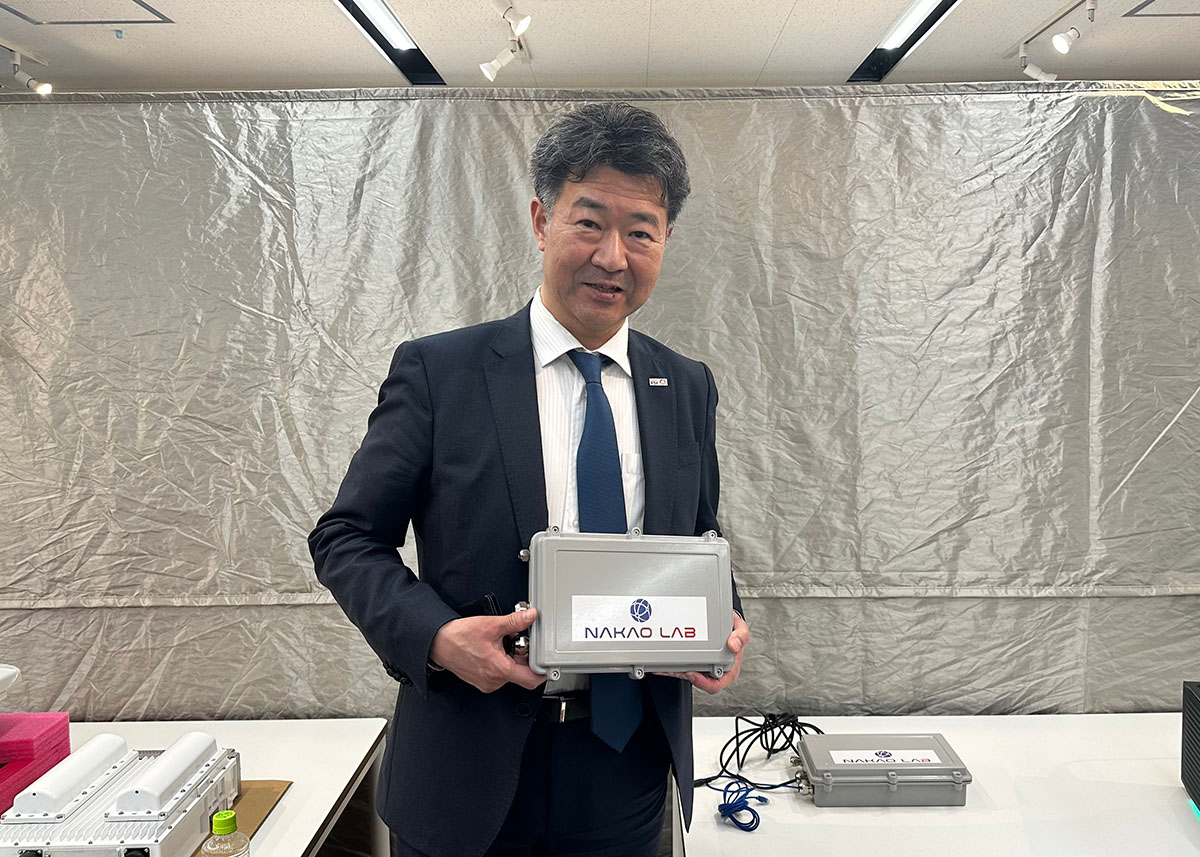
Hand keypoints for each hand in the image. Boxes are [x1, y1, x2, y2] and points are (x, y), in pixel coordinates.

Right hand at [429, 607, 545, 692]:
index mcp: (498, 669)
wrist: (438, 643)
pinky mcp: (481, 681)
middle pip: (521, 674)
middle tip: (517, 642)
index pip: (530, 680)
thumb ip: (514, 622)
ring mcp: (487, 682)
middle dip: (523, 657)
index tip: (546, 663)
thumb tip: (530, 616)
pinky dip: (501, 662)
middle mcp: (493, 680)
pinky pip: (499, 674)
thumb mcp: (491, 625)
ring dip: (511, 659)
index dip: (541, 672)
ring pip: (510, 673)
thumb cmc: (459, 636)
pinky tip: (494, 650)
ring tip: (502, 644)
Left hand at [659, 610, 748, 693]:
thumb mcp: (740, 629)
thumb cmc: (732, 629)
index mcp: (728, 667)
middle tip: (674, 669)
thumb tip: (734, 645)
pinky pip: (681, 665)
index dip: (703, 682)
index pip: (716, 683)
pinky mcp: (693, 659)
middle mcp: (714, 668)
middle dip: (684, 675)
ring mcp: (702, 665)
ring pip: (687, 673)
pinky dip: (671, 665)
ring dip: (674, 671)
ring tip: (664, 665)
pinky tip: (662, 662)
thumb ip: (741, 636)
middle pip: (698, 680)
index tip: (693, 674)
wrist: (723, 619)